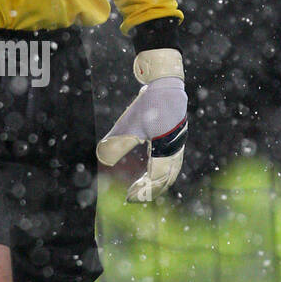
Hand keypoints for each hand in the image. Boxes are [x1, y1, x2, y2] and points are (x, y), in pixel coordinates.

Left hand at [96, 48, 186, 201]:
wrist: (165, 83)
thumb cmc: (148, 105)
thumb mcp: (128, 125)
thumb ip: (116, 143)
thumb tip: (102, 159)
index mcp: (167, 151)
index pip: (156, 179)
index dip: (144, 191)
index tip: (130, 197)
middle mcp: (176, 149)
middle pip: (167, 177)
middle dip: (151, 188)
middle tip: (136, 195)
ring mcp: (178, 142)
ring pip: (171, 168)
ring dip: (158, 179)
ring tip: (144, 184)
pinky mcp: (175, 134)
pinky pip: (171, 158)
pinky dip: (161, 167)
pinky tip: (150, 164)